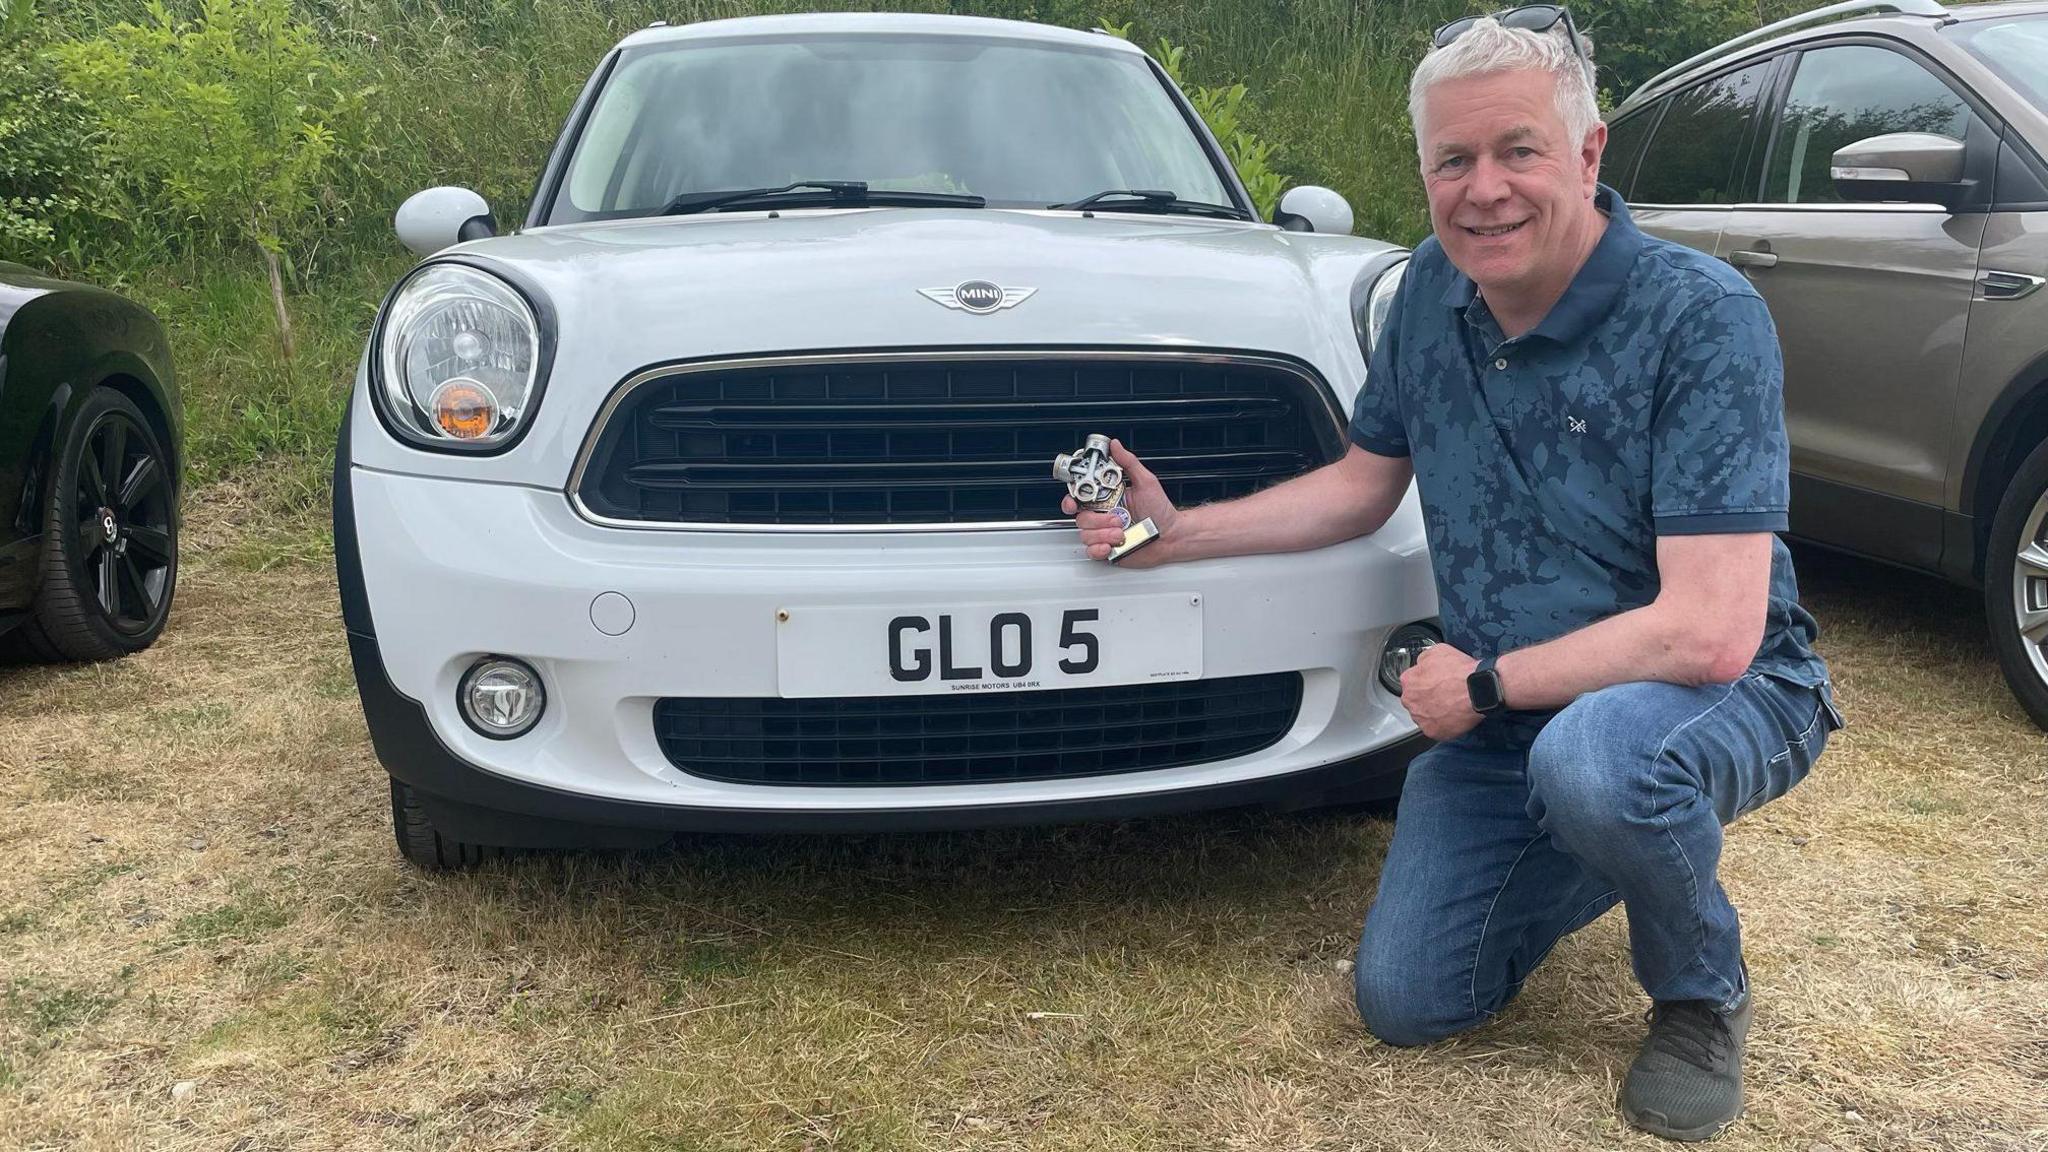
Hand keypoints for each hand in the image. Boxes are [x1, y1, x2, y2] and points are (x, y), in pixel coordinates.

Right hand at [1062, 439, 1179, 566]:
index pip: (1080, 497)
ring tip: (1123, 532)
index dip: (1072, 500)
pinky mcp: (1107, 549)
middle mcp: (1103, 515)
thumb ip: (1128, 462)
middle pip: (1080, 517)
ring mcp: (1104, 532)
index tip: (1074, 501)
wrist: (1171, 536)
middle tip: (1117, 518)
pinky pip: (1091, 551)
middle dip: (1098, 520)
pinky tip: (1112, 545)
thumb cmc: (1161, 511)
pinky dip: (1100, 549)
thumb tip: (1115, 445)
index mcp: (1108, 498)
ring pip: (1085, 534)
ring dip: (1104, 534)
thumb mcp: (1145, 482)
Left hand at [1398, 643, 1483, 741]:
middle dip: (1427, 698)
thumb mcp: (1438, 651)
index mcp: (1409, 680)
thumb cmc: (1460, 671)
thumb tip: (1422, 663)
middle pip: (1415, 700)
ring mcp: (1420, 718)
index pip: (1411, 682)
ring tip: (1451, 706)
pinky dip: (1443, 725)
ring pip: (1424, 716)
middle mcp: (1410, 701)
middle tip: (1444, 695)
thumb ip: (1423, 658)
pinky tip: (1453, 716)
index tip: (1435, 683)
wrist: (1477, 689)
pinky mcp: (1432, 731)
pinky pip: (1435, 729)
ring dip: (1434, 712)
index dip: (1425, 682)